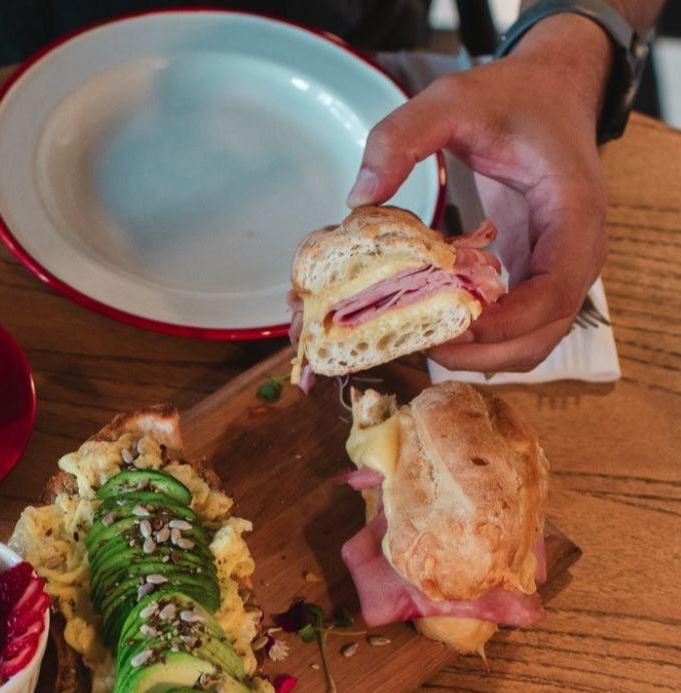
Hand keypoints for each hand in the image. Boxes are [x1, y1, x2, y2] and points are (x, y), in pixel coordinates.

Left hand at [347, 16, 612, 372]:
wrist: (550, 91)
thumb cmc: (511, 97)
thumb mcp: (452, 98)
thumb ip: (403, 136)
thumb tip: (359, 195)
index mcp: (573, 212)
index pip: (556, 292)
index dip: (505, 324)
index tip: (452, 329)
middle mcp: (577, 252)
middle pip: (542, 334)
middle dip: (483, 352)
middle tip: (422, 342)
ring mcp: (559, 271)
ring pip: (530, 343)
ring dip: (479, 356)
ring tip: (423, 340)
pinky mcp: (537, 279)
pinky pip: (516, 330)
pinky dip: (480, 343)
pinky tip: (436, 326)